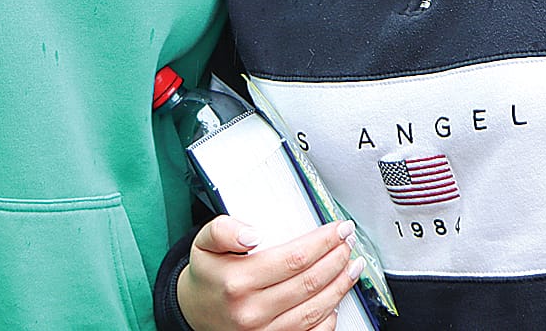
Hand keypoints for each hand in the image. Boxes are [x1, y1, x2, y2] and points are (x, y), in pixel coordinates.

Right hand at [176, 215, 365, 330]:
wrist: (194, 313)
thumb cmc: (207, 276)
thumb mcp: (204, 243)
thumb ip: (224, 230)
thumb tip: (253, 234)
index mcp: (237, 281)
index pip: (293, 259)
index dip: (322, 242)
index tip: (338, 229)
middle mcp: (252, 311)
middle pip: (309, 282)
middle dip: (336, 258)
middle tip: (348, 241)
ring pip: (315, 309)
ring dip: (340, 285)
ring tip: (351, 265)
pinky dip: (329, 316)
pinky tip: (336, 298)